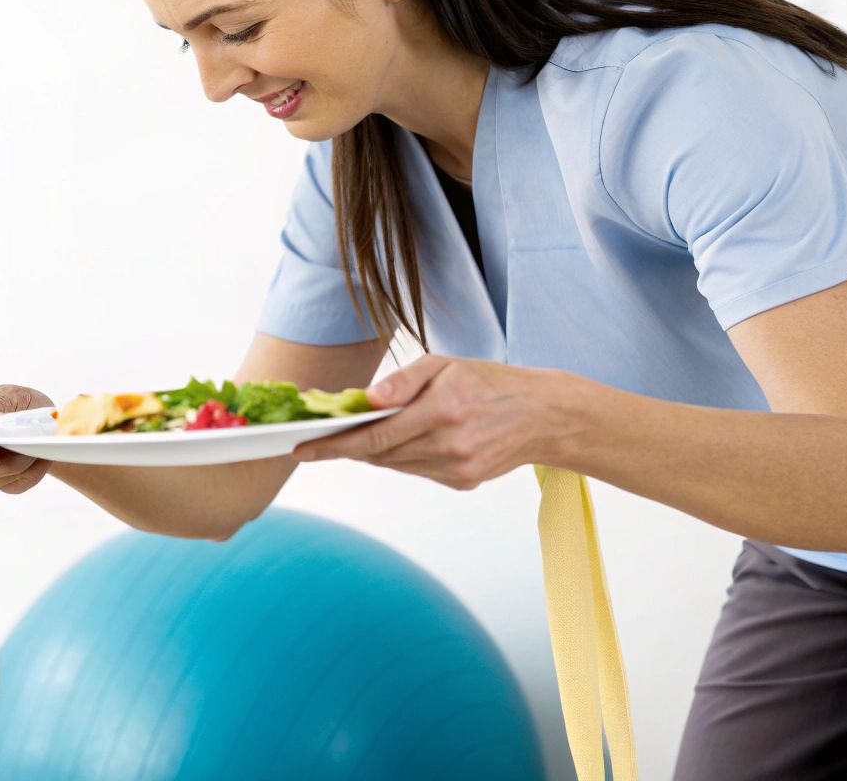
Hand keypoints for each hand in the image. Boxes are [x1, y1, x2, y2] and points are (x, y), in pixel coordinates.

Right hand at [0, 384, 53, 494]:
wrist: (37, 420)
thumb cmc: (18, 403)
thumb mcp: (11, 396)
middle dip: (7, 457)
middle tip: (26, 439)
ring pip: (0, 476)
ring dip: (24, 460)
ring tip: (32, 441)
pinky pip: (17, 483)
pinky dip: (34, 469)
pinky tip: (36, 455)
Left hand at [291, 355, 581, 489]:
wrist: (545, 415)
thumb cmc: (490, 382)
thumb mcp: (446, 364)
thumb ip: (403, 381)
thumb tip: (366, 398)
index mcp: (443, 409)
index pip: (375, 434)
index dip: (334, 444)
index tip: (302, 449)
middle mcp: (450, 443)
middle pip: (380, 453)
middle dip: (345, 448)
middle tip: (315, 442)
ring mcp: (458, 468)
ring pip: (396, 465)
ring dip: (371, 453)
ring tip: (351, 439)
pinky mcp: (464, 481)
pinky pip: (418, 471)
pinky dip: (401, 459)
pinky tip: (398, 444)